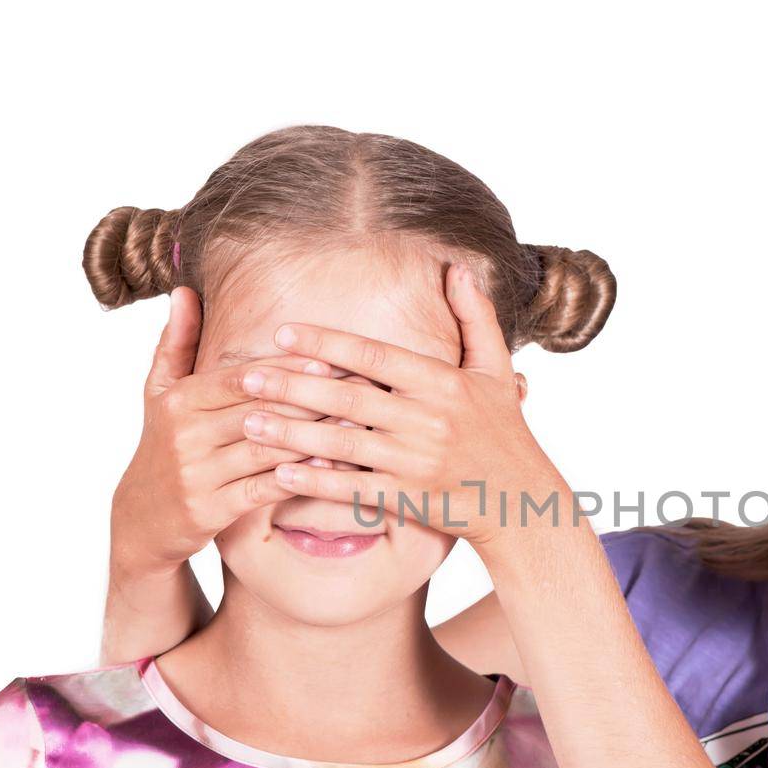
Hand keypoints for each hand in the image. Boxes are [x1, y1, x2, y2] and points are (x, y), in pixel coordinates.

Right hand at [110, 287, 330, 575]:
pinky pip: (263, 490)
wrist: (141, 518)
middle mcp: (186, 435)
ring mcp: (198, 474)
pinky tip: (331, 467)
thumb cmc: (162, 444)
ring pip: (266, 449)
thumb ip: (176, 342)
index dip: (288, 368)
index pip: (242, 378)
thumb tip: (185, 290)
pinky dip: (298, 477)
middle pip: (260, 410)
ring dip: (315, 436)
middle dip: (312, 399)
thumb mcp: (159, 392)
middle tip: (359, 389)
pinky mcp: (210, 510)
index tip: (331, 359)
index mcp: (180, 400)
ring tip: (357, 425)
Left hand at [237, 265, 567, 551]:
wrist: (521, 498)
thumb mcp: (497, 369)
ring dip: (291, 434)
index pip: (374, 357)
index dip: (326, 344)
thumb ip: (475, 317)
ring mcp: (414, 462)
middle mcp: (426, 421)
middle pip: (347, 399)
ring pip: (341, 445)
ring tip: (248, 421)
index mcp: (442, 384)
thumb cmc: (505, 429)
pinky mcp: (407, 498)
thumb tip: (456, 269)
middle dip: (292, 387)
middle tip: (245, 377)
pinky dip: (314, 483)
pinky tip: (278, 474)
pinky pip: (352, 490)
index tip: (283, 334)